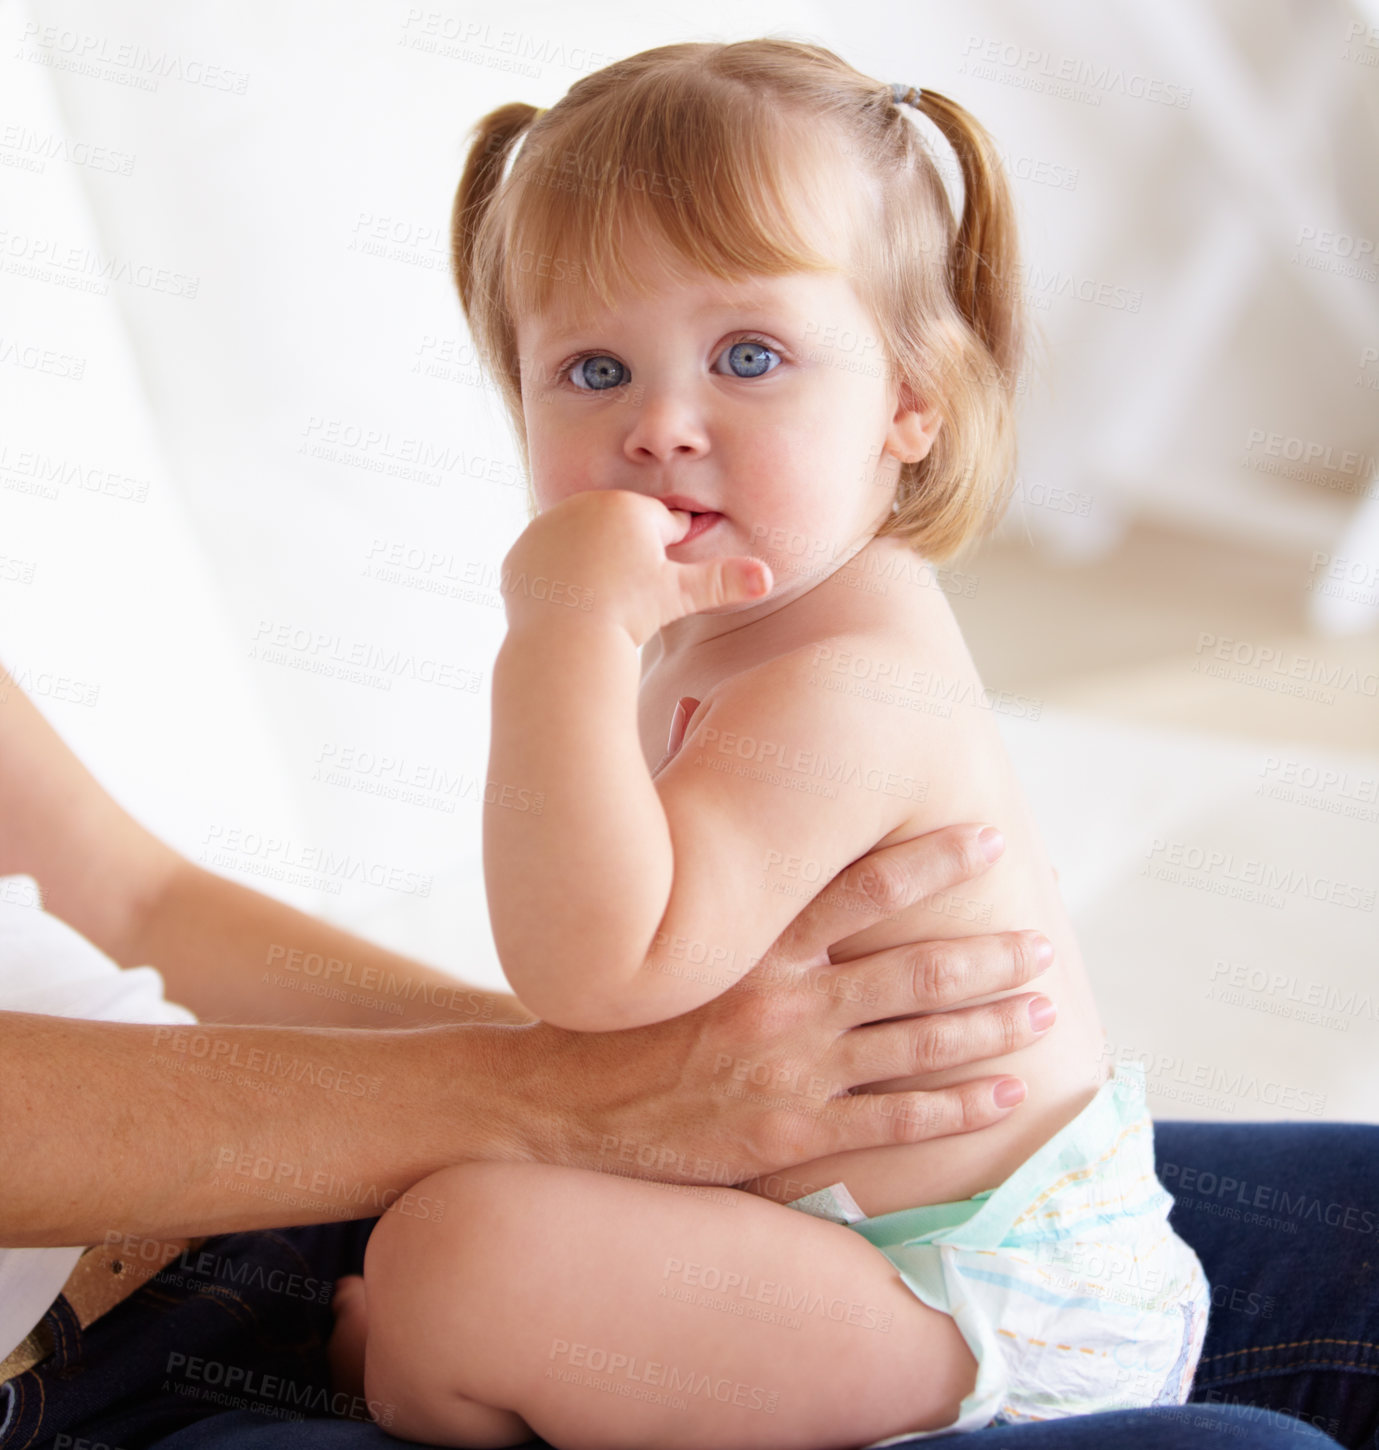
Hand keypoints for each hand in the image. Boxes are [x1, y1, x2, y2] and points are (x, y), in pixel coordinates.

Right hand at [495, 820, 1055, 1185]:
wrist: (560, 1104)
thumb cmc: (615, 1013)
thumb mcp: (663, 935)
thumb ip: (719, 886)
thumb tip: (749, 818)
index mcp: (757, 946)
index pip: (863, 889)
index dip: (933, 861)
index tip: (987, 841)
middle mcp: (787, 1005)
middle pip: (913, 973)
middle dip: (988, 957)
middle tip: (1042, 944)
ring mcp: (795, 1074)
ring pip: (919, 1046)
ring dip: (991, 1026)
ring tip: (1043, 1010)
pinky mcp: (794, 1135)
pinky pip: (896, 1122)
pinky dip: (957, 1106)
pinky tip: (1004, 1091)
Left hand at [500, 489, 771, 646]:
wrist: (565, 640)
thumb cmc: (629, 614)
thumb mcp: (682, 595)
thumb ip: (725, 580)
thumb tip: (769, 576)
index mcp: (628, 507)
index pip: (657, 527)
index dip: (662, 561)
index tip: (651, 586)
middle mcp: (583, 505)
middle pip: (617, 533)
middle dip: (625, 560)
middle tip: (623, 598)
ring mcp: (546, 527)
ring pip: (582, 547)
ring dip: (591, 569)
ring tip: (596, 603)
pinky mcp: (519, 554)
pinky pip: (547, 567)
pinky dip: (558, 584)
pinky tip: (568, 607)